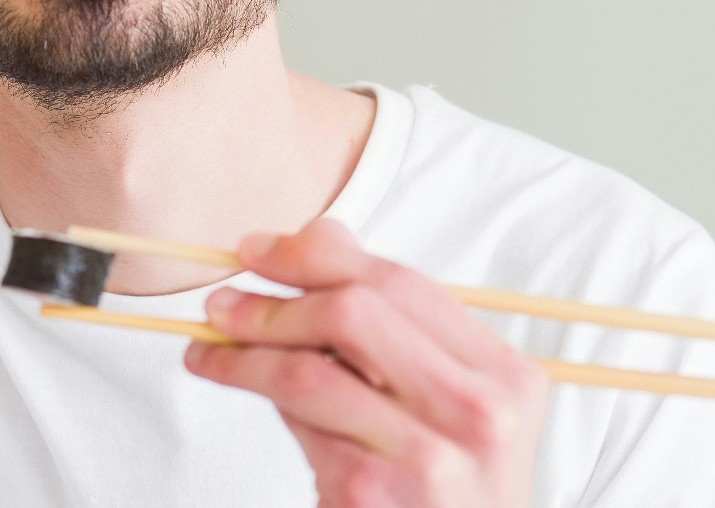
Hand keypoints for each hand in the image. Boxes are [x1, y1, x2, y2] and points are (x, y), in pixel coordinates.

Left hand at [183, 218, 547, 506]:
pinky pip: (298, 425)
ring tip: (207, 345)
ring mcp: (427, 459)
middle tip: (223, 303)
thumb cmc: (445, 484)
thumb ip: (390, 322)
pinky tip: (228, 379)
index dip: (317, 255)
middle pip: (353, 313)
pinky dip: (254, 393)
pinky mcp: (372, 495)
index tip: (258, 249)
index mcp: (507, 375)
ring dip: (243, 351)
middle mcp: (479, 414)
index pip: (400, 283)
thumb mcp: (444, 401)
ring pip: (309, 370)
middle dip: (275, 301)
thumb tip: (318, 233)